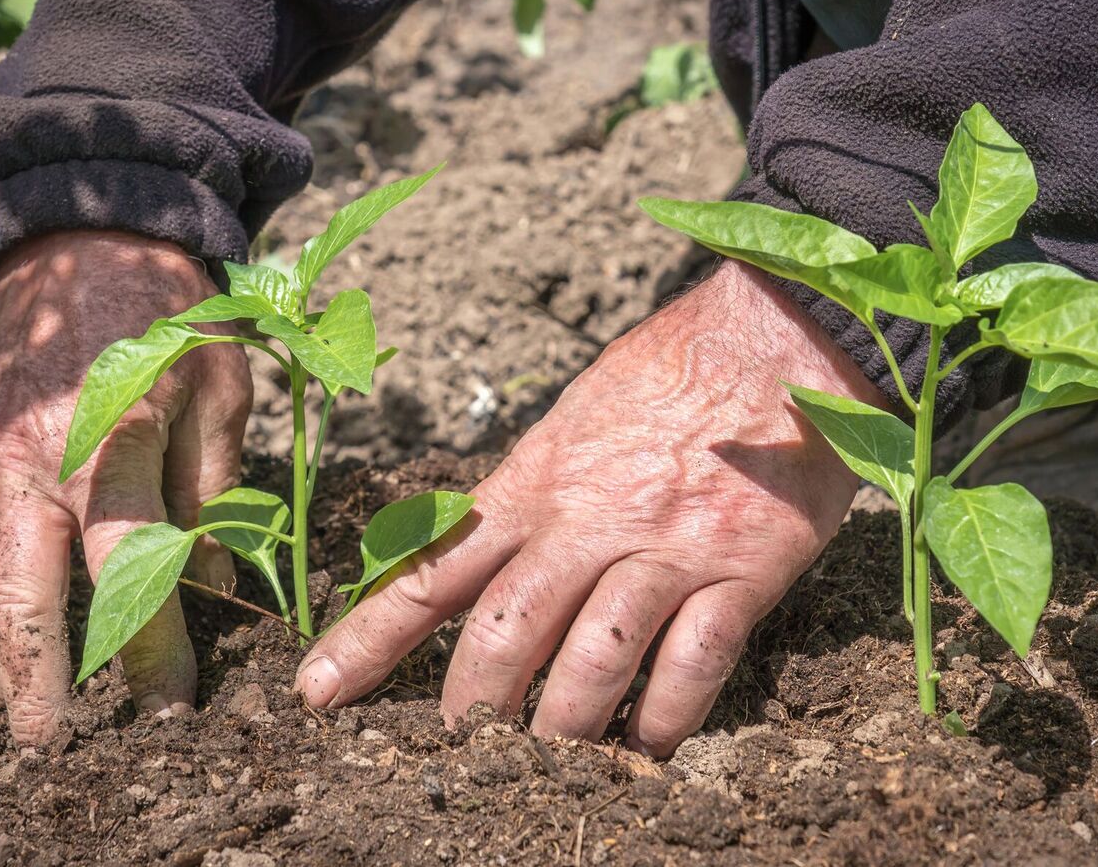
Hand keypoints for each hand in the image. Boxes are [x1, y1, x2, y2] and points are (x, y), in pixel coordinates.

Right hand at [0, 231, 251, 743]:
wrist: (83, 240)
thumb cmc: (169, 316)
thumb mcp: (221, 393)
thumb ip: (212, 493)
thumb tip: (211, 586)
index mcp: (109, 445)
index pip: (128, 575)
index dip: (148, 650)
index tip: (168, 703)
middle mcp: (26, 460)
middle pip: (17, 594)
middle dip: (34, 680)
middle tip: (52, 741)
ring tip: (8, 701)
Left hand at [297, 261, 880, 756]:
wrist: (779, 331)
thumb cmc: (671, 365)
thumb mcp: (574, 414)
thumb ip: (532, 485)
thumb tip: (490, 545)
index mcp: (536, 480)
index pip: (433, 570)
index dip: (371, 639)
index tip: (319, 692)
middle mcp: (588, 521)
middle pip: (503, 633)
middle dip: (470, 708)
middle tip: (457, 753)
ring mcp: (665, 548)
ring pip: (590, 663)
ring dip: (563, 729)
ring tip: (549, 767)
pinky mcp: (741, 571)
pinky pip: (693, 666)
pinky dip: (666, 719)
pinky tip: (651, 746)